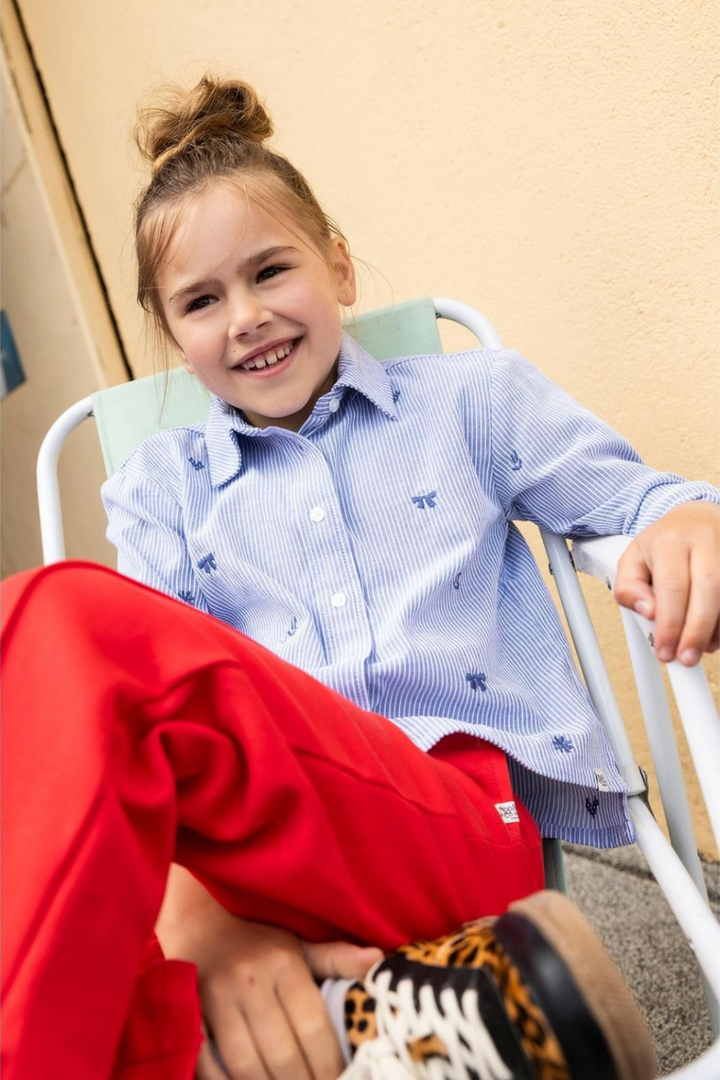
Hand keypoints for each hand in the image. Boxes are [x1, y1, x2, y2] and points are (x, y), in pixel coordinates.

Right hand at [156, 868, 381, 1079]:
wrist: (199, 923)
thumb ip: (335, 958)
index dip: (329, 1064)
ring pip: (246, 1063)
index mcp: (283, 962)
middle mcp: (251, 979)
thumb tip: (377, 959)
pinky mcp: (189, 1013)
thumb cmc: (258, 942)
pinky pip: (206, 1063)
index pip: (312, 1025)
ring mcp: (216, 998)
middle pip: (282, 1051)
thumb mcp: (298, 944)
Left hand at [614, 502, 719, 664]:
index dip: (670, 624)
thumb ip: (629, 589)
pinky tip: (716, 634)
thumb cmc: (663, 544)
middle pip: (708, 589)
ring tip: (702, 648)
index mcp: (670, 540)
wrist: (696, 518)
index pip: (672, 586)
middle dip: (697, 630)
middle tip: (687, 658)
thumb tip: (647, 612)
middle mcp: (704, 540)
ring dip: (716, 628)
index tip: (665, 651)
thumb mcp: (632, 560)